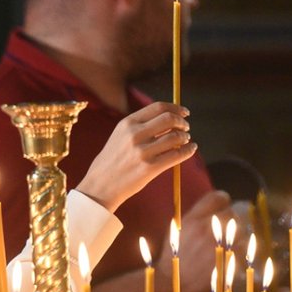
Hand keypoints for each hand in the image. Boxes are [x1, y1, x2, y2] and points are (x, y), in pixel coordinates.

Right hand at [76, 101, 196, 211]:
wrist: (101, 184)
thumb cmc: (113, 159)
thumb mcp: (121, 135)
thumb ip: (140, 125)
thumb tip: (169, 118)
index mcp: (127, 123)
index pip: (158, 107)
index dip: (175, 108)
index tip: (184, 112)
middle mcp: (135, 134)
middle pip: (169, 119)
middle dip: (182, 122)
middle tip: (186, 127)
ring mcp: (142, 151)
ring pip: (175, 137)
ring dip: (185, 137)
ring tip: (185, 140)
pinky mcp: (150, 168)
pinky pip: (176, 155)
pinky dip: (188, 150)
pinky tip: (190, 149)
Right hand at [162, 190, 233, 291]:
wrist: (173, 282)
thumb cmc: (173, 256)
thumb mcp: (176, 229)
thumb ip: (194, 217)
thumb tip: (212, 209)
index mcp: (193, 218)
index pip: (218, 197)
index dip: (223, 202)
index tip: (222, 208)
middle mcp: (207, 227)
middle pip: (232, 213)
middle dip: (232, 220)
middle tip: (227, 229)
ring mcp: (219, 243)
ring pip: (242, 230)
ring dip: (238, 235)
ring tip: (231, 242)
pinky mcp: (228, 259)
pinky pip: (243, 248)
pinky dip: (241, 250)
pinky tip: (233, 254)